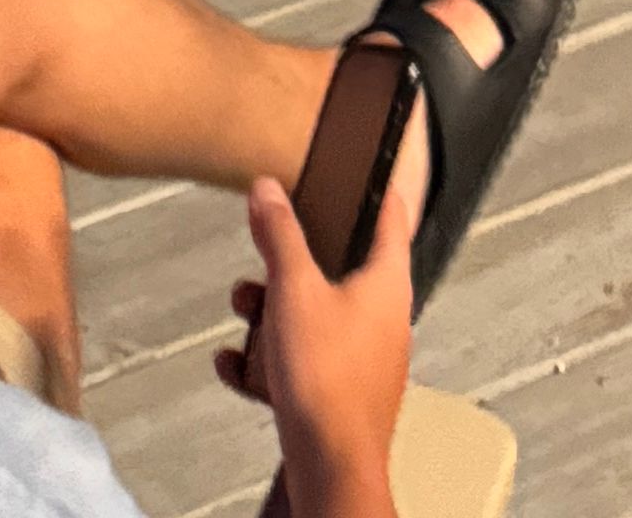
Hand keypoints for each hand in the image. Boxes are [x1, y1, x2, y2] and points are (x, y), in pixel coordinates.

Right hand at [218, 110, 423, 517]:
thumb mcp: (294, 289)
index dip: (378, 185)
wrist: (331, 467)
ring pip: (317, 315)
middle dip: (295, 258)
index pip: (392, 215)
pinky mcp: (342, 393)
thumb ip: (279, 236)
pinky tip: (239, 363)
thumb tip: (269, 191)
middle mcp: (384, 318)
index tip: (370, 165)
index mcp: (388, 282)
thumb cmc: (329, 384)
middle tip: (269, 247)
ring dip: (276, 309)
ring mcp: (365, 358)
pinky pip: (303, 361)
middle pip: (341, 267)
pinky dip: (270, 358)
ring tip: (247, 309)